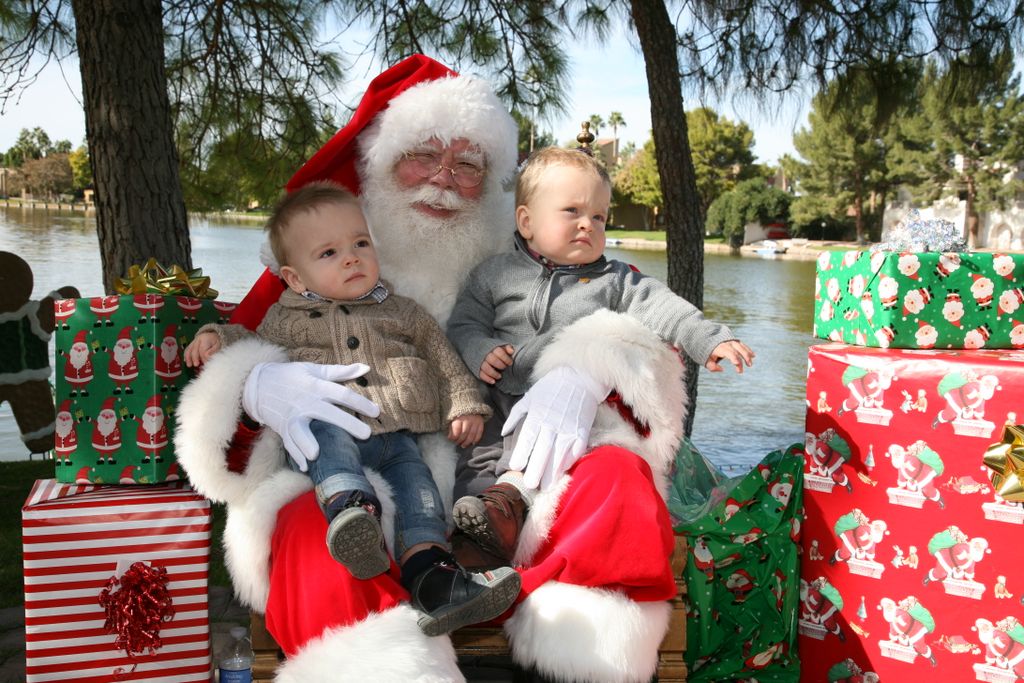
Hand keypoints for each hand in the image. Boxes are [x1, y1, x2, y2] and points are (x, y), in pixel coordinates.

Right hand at [184, 332, 220, 367]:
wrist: (210, 335)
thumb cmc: (214, 341)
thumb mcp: (217, 345)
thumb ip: (213, 350)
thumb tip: (207, 356)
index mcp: (205, 339)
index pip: (202, 350)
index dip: (204, 358)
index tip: (206, 363)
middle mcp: (197, 340)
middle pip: (194, 350)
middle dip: (195, 359)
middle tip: (196, 365)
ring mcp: (193, 342)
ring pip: (189, 350)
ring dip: (188, 358)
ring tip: (189, 365)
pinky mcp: (190, 345)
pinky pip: (187, 350)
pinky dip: (186, 356)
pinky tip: (186, 362)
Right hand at [242, 361, 379, 471]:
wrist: (258, 384)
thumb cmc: (290, 376)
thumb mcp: (314, 369)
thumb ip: (340, 372)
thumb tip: (366, 368)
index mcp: (315, 386)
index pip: (341, 394)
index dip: (360, 402)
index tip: (377, 412)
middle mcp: (305, 402)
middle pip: (328, 413)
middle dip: (347, 424)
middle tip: (366, 434)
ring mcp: (292, 417)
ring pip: (300, 431)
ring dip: (306, 442)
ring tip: (315, 454)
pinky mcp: (283, 428)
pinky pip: (289, 443)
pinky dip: (295, 455)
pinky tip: (305, 466)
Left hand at [448, 414, 484, 446]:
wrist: (469, 406)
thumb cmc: (459, 414)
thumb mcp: (452, 419)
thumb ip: (451, 428)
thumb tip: (450, 437)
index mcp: (459, 417)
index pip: (456, 430)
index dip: (454, 437)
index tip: (451, 440)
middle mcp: (468, 419)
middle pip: (464, 433)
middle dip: (460, 440)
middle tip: (457, 443)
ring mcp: (475, 421)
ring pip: (472, 435)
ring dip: (467, 442)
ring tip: (463, 445)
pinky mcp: (481, 423)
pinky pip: (479, 434)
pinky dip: (476, 440)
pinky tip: (472, 443)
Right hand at [479, 344, 513, 383]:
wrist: (486, 355)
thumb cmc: (498, 353)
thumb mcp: (503, 348)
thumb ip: (508, 348)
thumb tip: (511, 351)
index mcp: (493, 348)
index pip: (499, 352)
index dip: (506, 358)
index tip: (510, 363)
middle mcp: (486, 355)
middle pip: (492, 359)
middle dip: (500, 365)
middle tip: (504, 368)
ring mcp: (481, 362)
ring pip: (486, 368)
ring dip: (494, 373)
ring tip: (500, 376)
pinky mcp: (478, 369)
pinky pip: (481, 374)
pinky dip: (487, 379)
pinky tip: (493, 381)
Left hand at [502, 365, 609, 489]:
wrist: (580, 377)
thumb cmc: (551, 388)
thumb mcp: (529, 397)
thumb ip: (516, 416)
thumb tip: (504, 433)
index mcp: (538, 415)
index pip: (528, 438)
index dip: (521, 453)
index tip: (515, 467)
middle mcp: (553, 423)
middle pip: (543, 450)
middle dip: (536, 469)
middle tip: (530, 485)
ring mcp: (569, 428)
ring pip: (560, 454)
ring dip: (553, 472)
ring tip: (546, 486)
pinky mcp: (582, 431)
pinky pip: (576, 450)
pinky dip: (569, 462)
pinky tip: (562, 472)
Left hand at [705, 340, 754, 373]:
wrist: (706, 339)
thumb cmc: (707, 353)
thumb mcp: (706, 361)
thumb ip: (712, 367)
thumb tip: (722, 369)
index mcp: (720, 348)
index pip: (729, 352)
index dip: (734, 357)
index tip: (737, 364)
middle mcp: (726, 343)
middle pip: (737, 350)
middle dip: (744, 357)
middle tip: (749, 366)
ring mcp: (731, 341)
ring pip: (741, 346)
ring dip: (747, 354)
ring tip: (750, 364)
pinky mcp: (734, 341)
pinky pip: (742, 345)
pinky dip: (748, 350)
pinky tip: (753, 356)